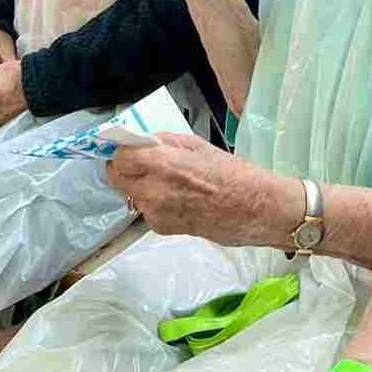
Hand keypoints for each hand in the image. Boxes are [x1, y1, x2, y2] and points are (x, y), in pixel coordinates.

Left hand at [105, 135, 294, 247]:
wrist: (255, 211)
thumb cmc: (233, 173)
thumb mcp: (198, 146)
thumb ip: (166, 143)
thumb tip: (144, 142)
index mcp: (163, 165)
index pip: (120, 156)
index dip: (122, 149)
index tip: (129, 145)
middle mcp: (152, 192)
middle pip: (116, 177)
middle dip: (124, 167)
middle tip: (140, 160)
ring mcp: (155, 214)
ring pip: (130, 194)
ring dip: (139, 184)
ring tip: (166, 179)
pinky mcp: (161, 229)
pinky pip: (146, 209)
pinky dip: (153, 200)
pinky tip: (178, 197)